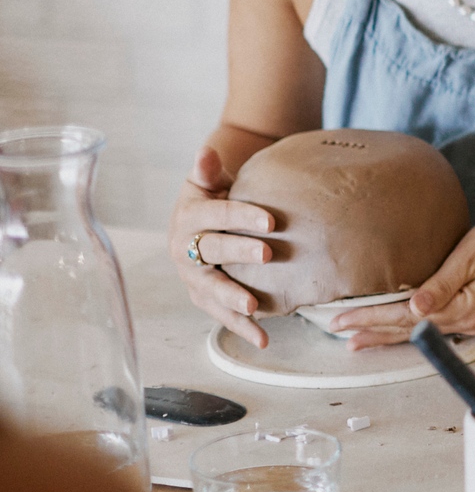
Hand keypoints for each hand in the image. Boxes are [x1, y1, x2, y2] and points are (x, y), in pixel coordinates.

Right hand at [167, 148, 275, 348]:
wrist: (202, 218)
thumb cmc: (212, 196)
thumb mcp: (207, 181)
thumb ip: (207, 170)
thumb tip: (207, 151)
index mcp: (189, 218)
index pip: (216, 216)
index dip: (242, 216)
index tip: (271, 220)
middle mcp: (185, 249)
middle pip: (212, 251)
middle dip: (240, 253)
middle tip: (269, 253)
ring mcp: (193, 276)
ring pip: (211, 289)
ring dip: (232, 300)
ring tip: (254, 308)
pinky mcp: (203, 296)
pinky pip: (220, 313)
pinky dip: (241, 327)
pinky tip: (263, 339)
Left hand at [330, 210, 474, 349]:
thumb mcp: (470, 255)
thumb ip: (440, 284)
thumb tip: (413, 309)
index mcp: (465, 309)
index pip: (406, 317)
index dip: (371, 318)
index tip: (341, 320)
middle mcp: (468, 322)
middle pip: (411, 331)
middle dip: (374, 332)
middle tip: (341, 335)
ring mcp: (474, 319)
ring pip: (421, 331)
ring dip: (389, 334)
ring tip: (360, 341)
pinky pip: (435, 324)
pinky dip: (410, 327)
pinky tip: (397, 327)